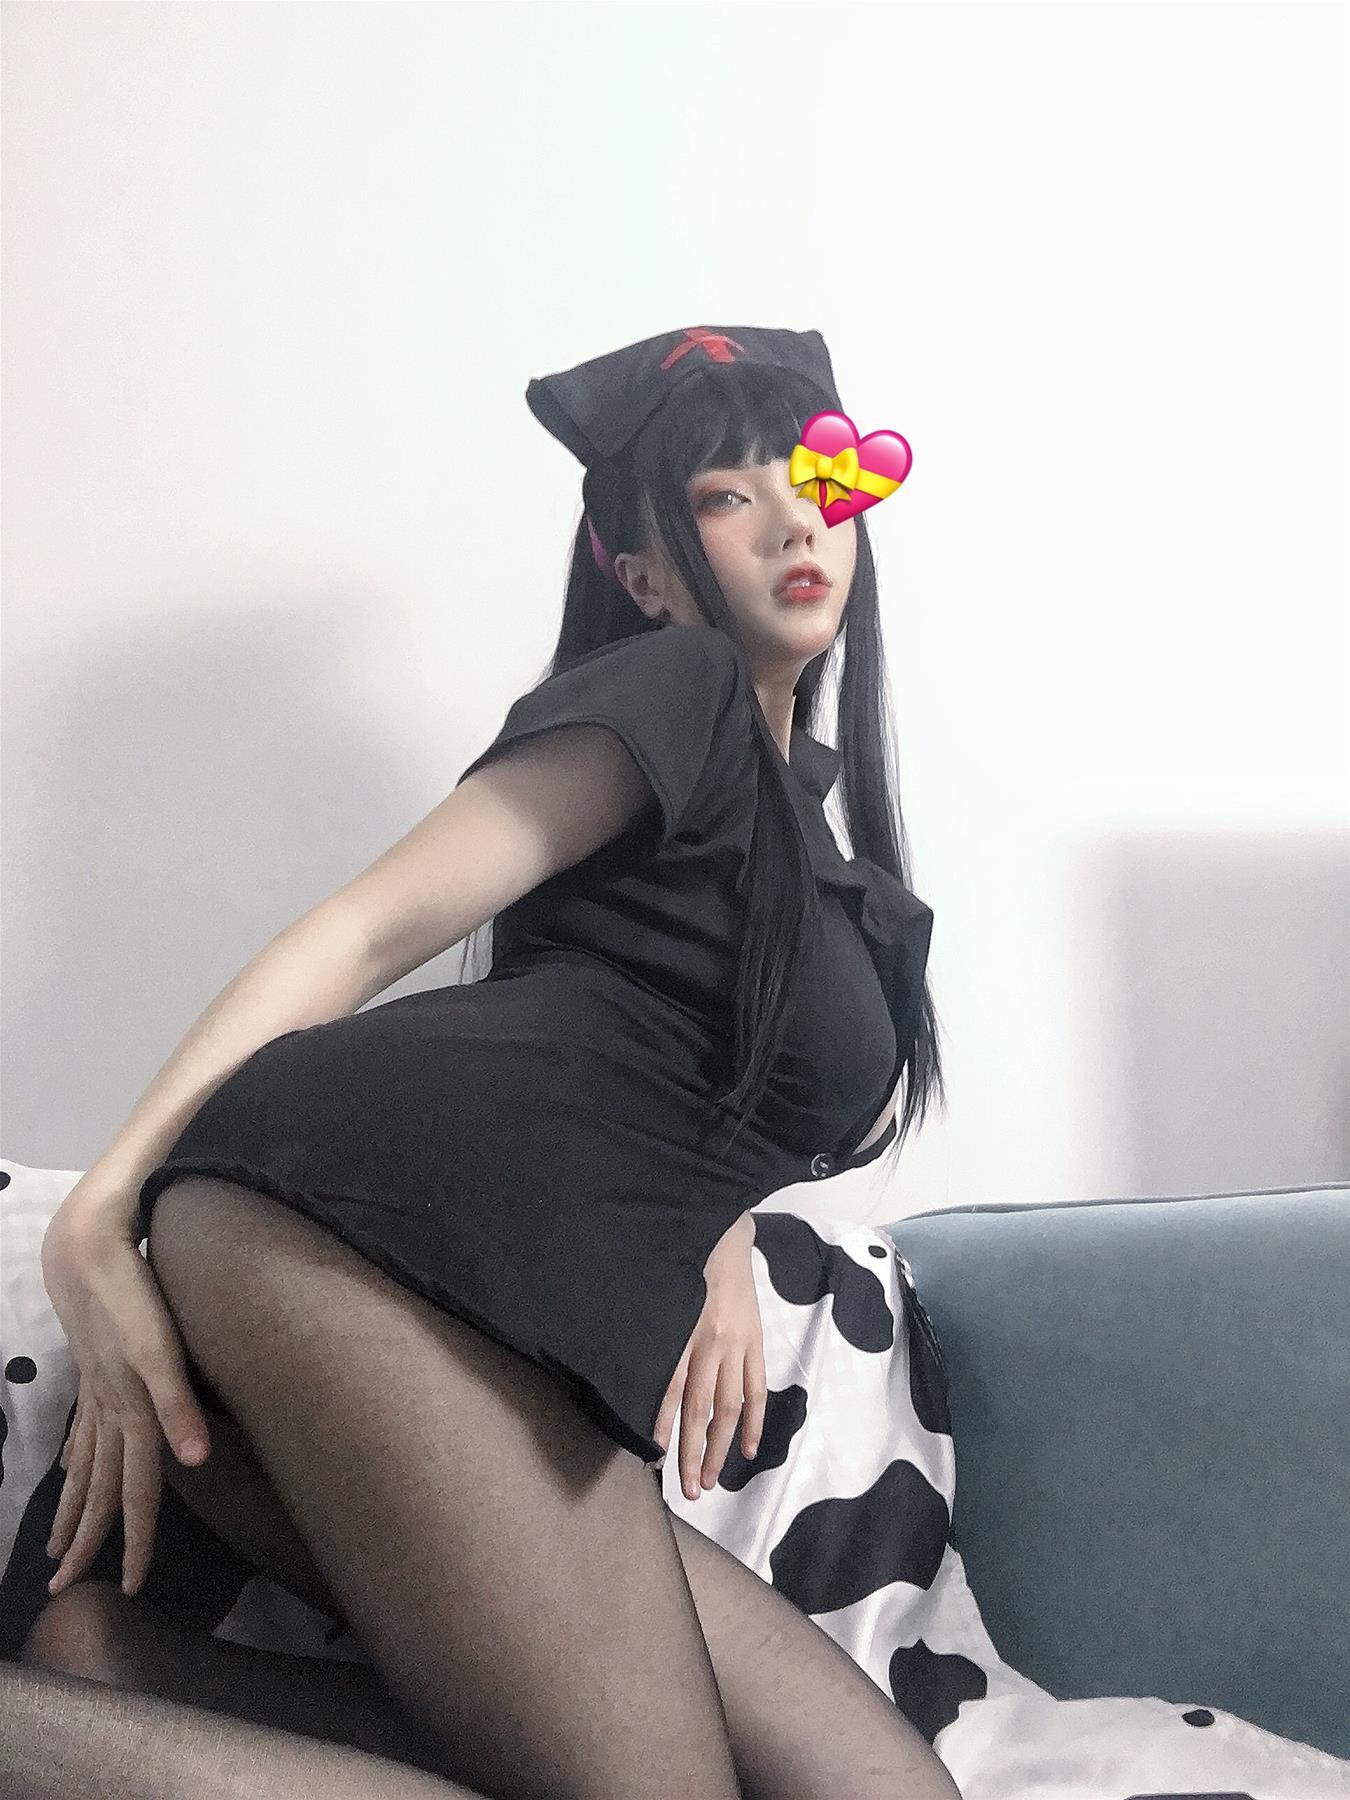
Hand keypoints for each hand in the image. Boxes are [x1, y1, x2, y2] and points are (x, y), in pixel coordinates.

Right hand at [40, 1193, 214, 1599]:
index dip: (139, 1540)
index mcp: (131, 1411)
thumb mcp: (162, 1348)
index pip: (138, 1491)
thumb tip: (196, 1460)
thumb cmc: (133, 1294)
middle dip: (87, 1543)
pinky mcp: (92, 1373)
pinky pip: (79, 1435)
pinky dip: (71, 1465)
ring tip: (55, 1554)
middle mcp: (108, 1410)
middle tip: (66, 1590)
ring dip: (74, 1511)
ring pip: (84, 1467)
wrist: (87, 1249)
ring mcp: (95, 1393)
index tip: (134, 1587)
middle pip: (101, 1490)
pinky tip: (64, 1476)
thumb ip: (178, 1404)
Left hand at [654, 1220, 765, 1501]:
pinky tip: (749, 1450)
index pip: (671, 1390)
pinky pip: (757, 1388)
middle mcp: (710, 1343)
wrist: (724, 1237)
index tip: (652, 1461)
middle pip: (701, 1408)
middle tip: (688, 1491)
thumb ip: (650, 1337)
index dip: (662, 1427)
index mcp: (682, 1332)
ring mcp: (738, 1345)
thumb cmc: (681, 1269)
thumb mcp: (659, 1298)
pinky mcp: (757, 1341)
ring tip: (711, 1481)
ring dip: (721, 1447)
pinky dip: (755, 1421)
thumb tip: (627, 1377)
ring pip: (730, 1406)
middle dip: (693, 1453)